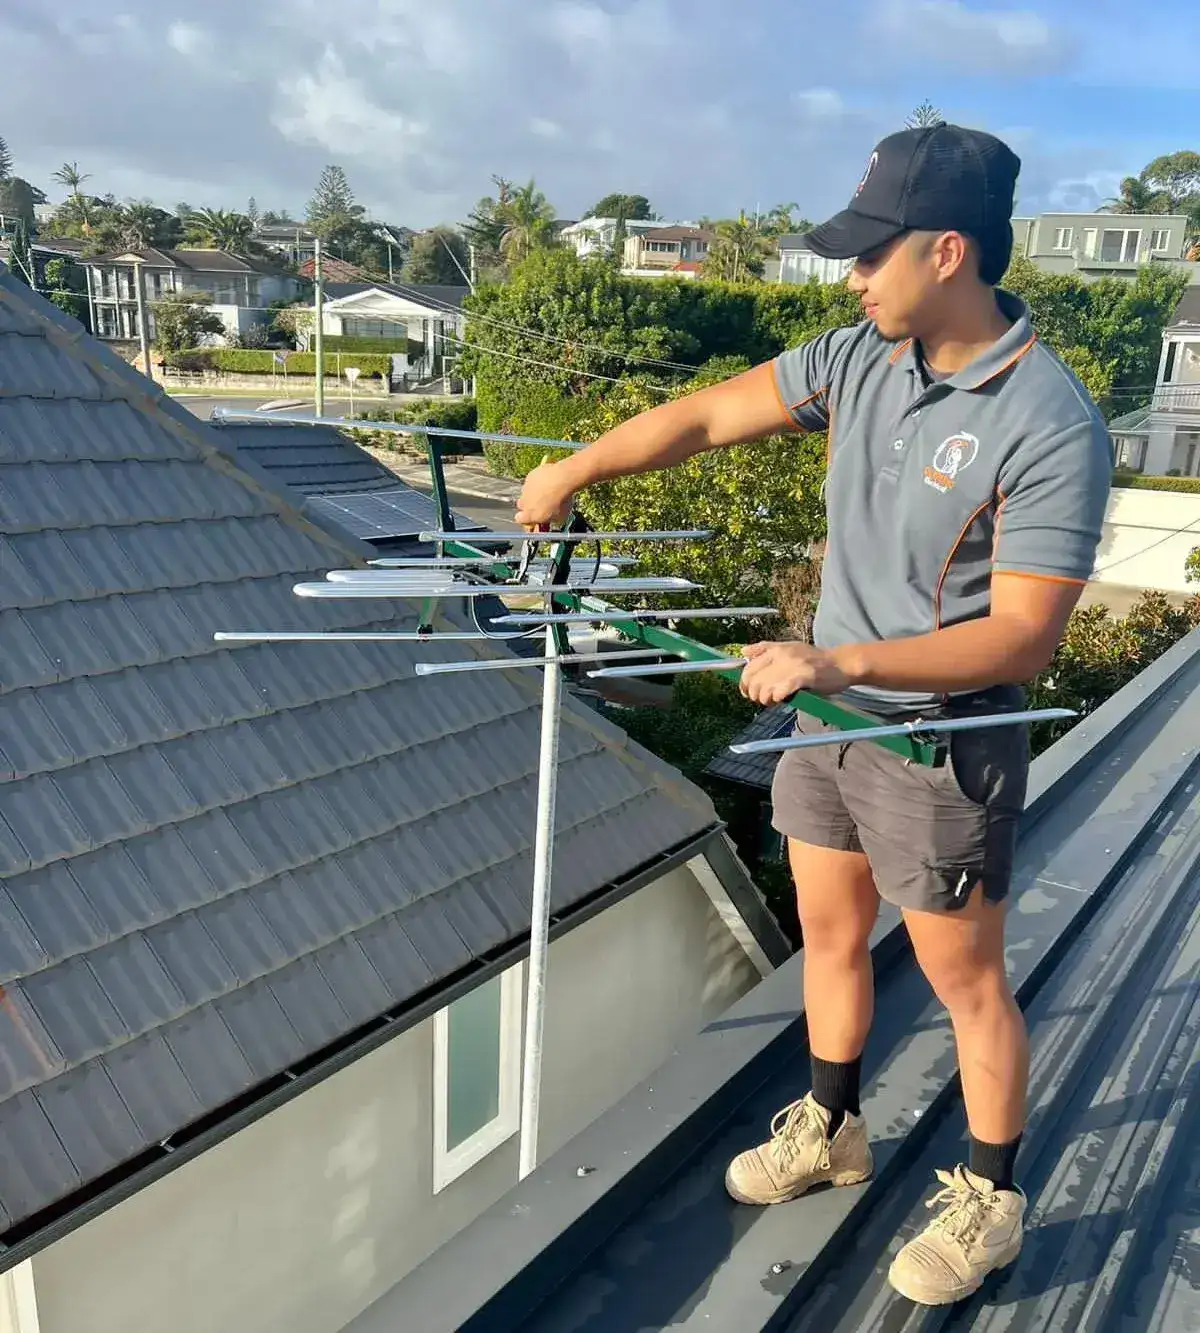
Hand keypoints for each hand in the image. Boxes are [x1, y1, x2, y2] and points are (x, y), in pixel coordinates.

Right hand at [515, 459, 575, 530]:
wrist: (560, 479)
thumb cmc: (561, 501)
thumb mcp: (560, 518)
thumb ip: (551, 520)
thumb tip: (551, 519)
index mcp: (529, 515)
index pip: (520, 520)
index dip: (528, 520)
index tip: (537, 520)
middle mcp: (523, 502)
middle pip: (522, 506)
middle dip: (530, 506)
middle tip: (542, 506)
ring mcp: (525, 489)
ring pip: (526, 493)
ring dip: (534, 494)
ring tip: (548, 492)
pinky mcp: (529, 477)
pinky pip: (532, 482)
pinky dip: (538, 483)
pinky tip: (549, 482)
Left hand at [737, 640, 853, 703]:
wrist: (841, 663)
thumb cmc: (814, 659)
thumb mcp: (789, 647)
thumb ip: (765, 649)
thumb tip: (743, 652)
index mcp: (776, 649)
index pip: (749, 669)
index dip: (744, 684)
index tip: (748, 693)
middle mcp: (782, 655)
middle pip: (754, 681)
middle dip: (755, 694)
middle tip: (764, 700)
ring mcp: (793, 665)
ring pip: (766, 689)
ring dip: (766, 699)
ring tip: (774, 701)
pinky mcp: (805, 676)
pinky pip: (782, 690)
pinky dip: (778, 697)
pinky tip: (782, 699)